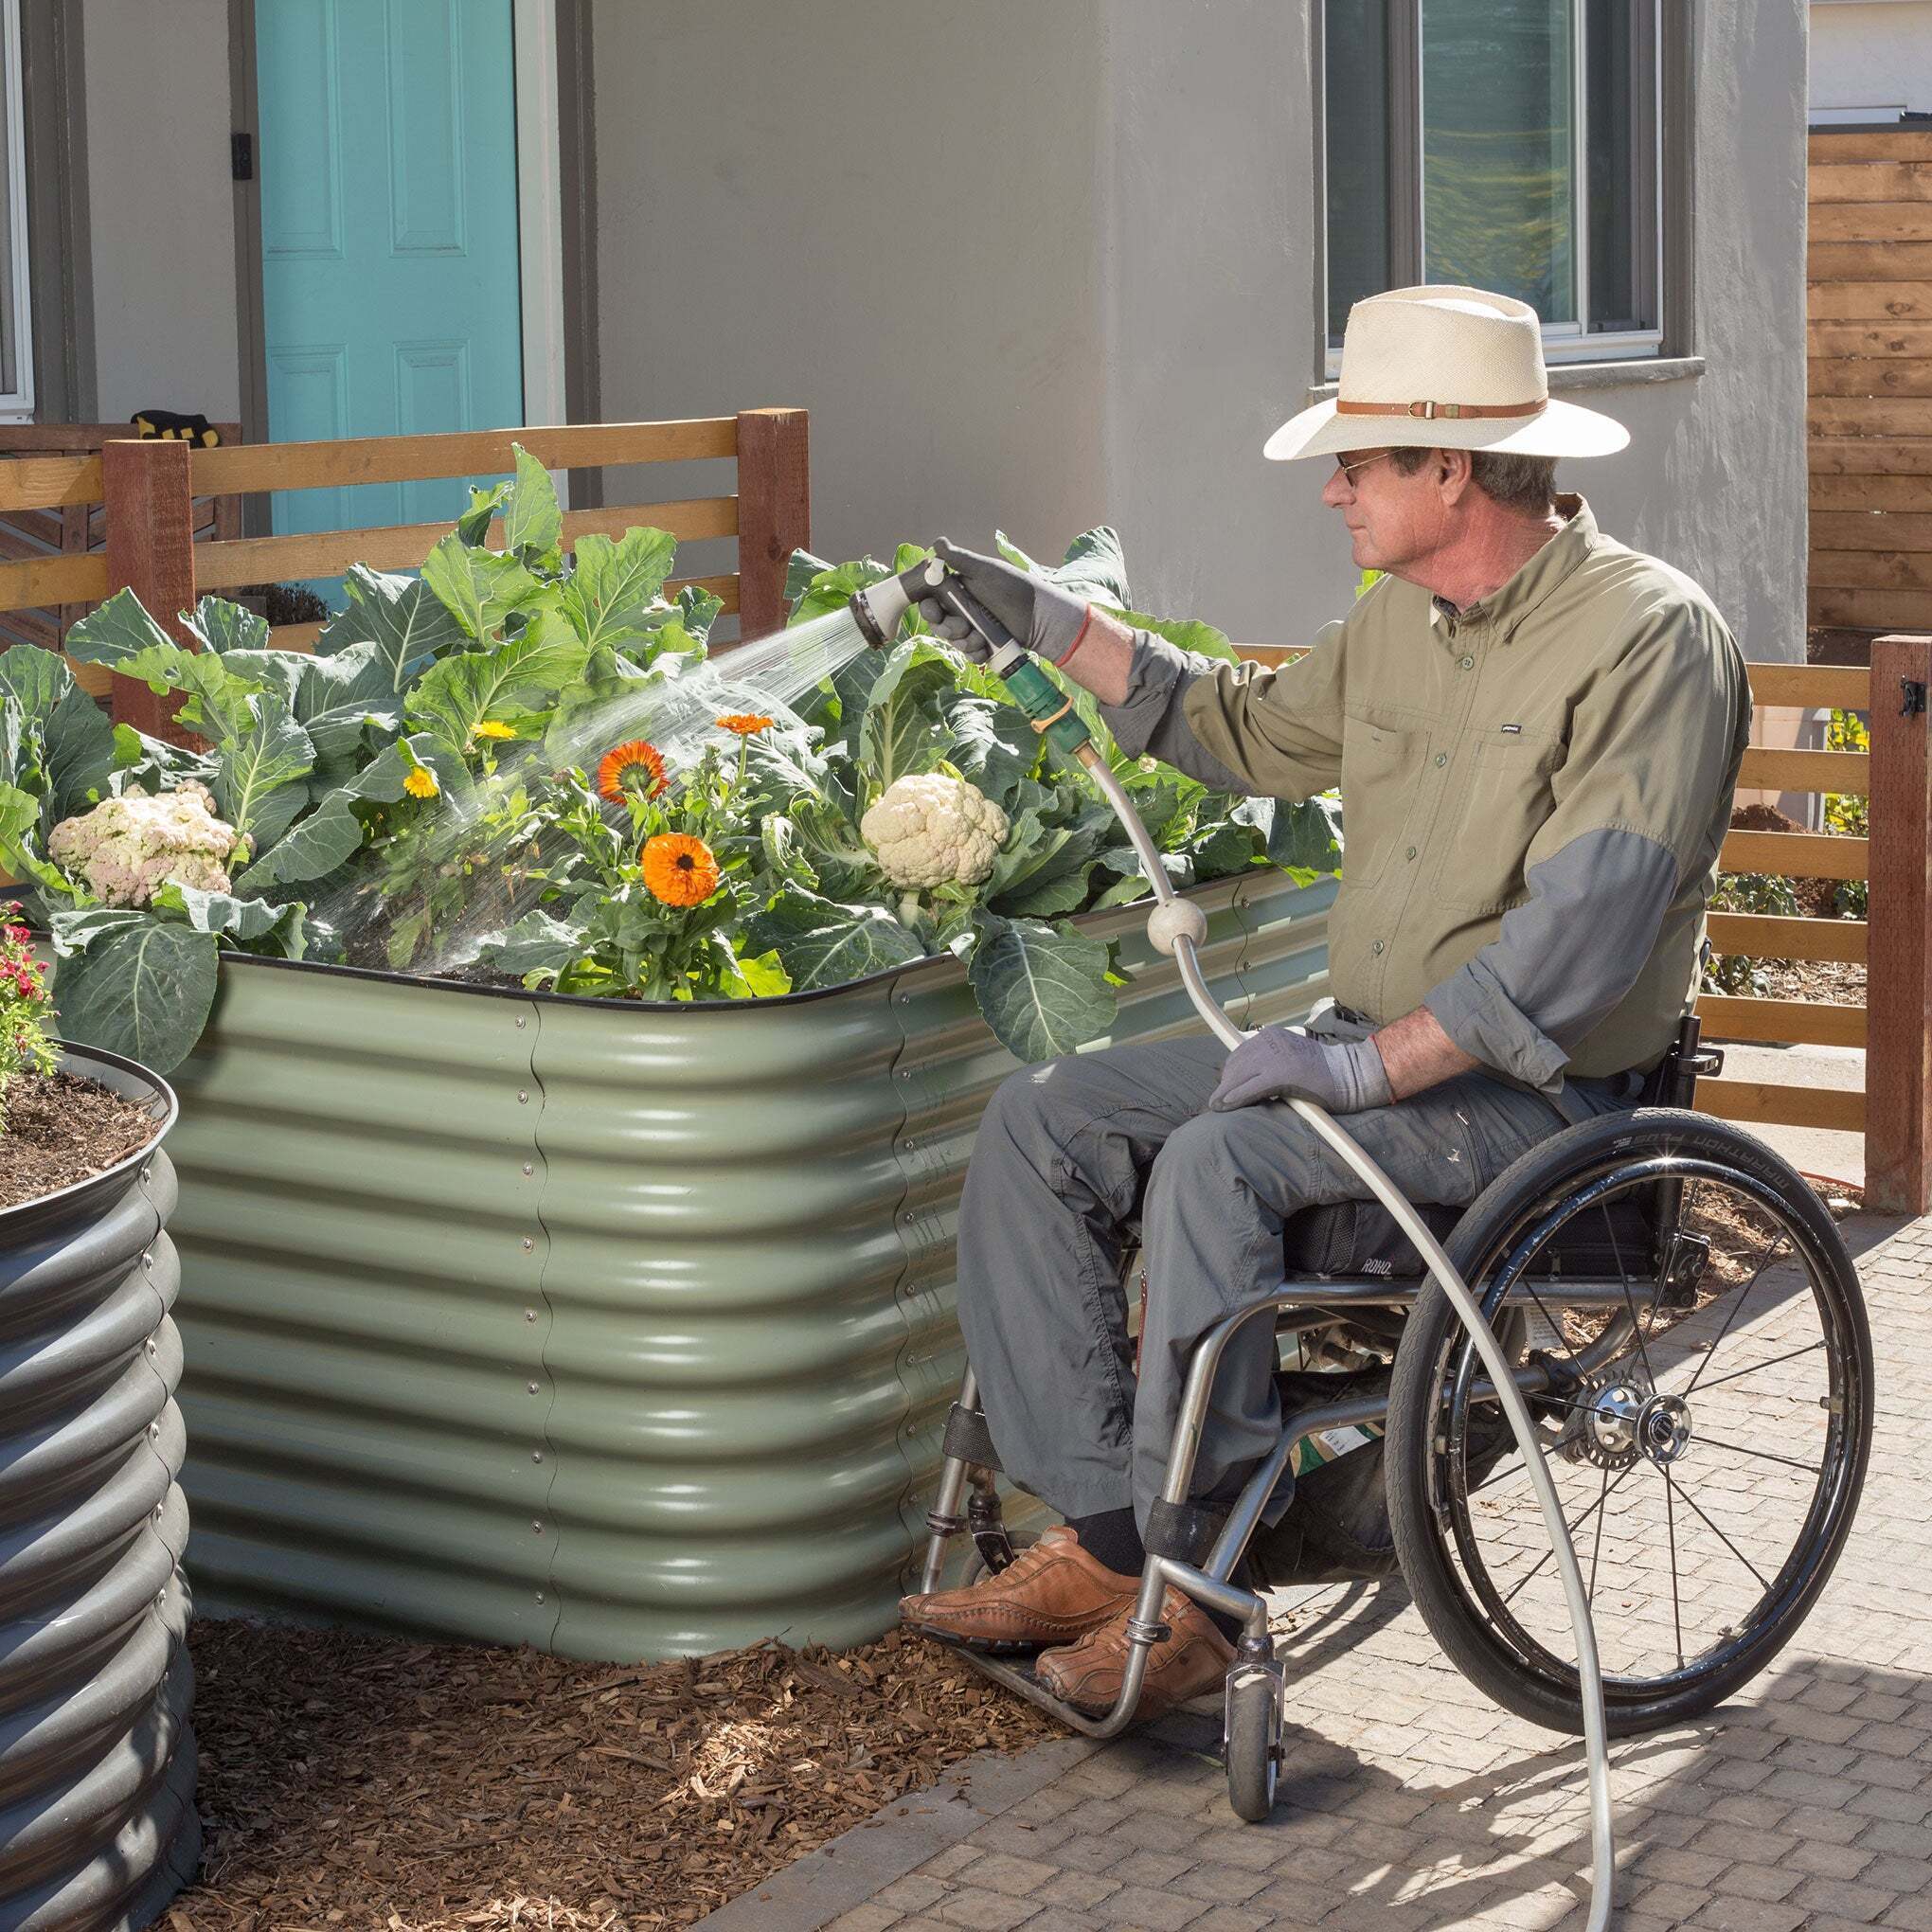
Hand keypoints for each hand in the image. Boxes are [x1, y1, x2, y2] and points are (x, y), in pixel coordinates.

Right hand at [917, 539, 1090, 663]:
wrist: (1039, 615)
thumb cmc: (1014, 587)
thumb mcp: (986, 571)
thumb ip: (960, 559)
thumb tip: (936, 542)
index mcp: (959, 591)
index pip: (932, 601)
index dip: (928, 609)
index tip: (934, 612)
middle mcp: (963, 610)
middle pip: (939, 624)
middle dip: (947, 628)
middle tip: (963, 627)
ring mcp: (973, 629)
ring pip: (954, 641)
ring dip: (963, 642)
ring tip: (980, 638)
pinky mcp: (984, 646)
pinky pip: (970, 655)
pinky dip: (974, 654)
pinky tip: (985, 649)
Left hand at [1208, 1026, 1392, 1114]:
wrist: (1351, 1075)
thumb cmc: (1323, 1072)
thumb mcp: (1290, 1057)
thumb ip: (1268, 1062)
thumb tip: (1243, 1079)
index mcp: (1271, 1035)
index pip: (1239, 1054)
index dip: (1228, 1074)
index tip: (1222, 1089)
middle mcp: (1270, 1040)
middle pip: (1235, 1065)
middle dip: (1224, 1085)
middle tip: (1216, 1102)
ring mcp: (1276, 1055)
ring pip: (1239, 1076)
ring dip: (1225, 1093)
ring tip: (1217, 1107)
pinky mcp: (1281, 1073)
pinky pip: (1250, 1087)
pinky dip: (1235, 1097)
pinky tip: (1225, 1106)